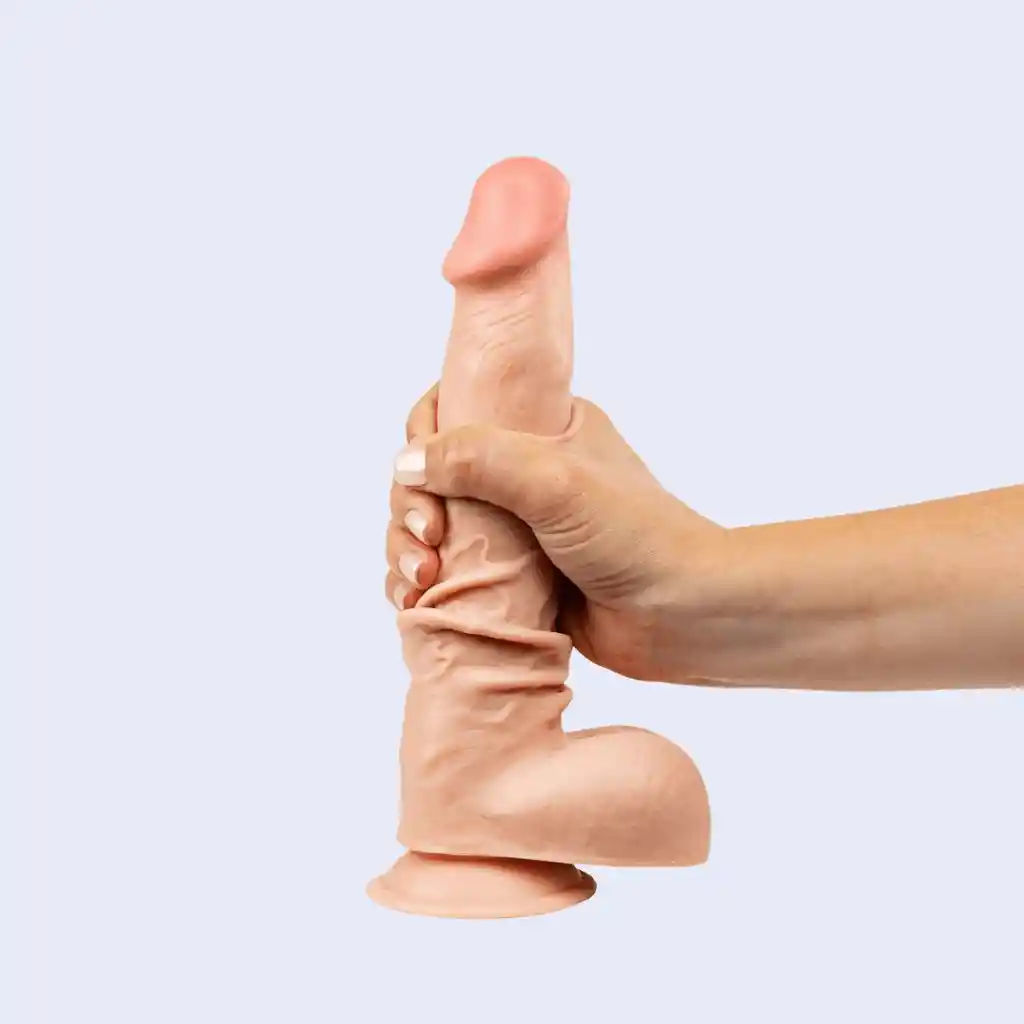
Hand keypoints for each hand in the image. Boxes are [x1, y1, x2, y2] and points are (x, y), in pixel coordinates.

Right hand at [385, 383, 725, 681]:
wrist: (685, 616)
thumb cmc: (633, 536)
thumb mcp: (554, 480)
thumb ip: (478, 459)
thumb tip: (405, 462)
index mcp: (539, 426)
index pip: (454, 411)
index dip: (421, 442)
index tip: (420, 482)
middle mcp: (521, 472)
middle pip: (431, 475)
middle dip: (409, 508)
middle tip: (426, 542)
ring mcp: (514, 529)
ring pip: (432, 527)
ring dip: (406, 549)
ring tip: (417, 584)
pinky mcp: (510, 580)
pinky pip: (448, 573)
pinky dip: (421, 585)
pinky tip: (414, 604)